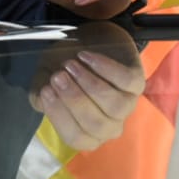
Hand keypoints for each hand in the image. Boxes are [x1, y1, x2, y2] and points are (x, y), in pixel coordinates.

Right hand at [29, 26, 143, 151]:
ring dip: (90, 84)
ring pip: (115, 106)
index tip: (46, 90)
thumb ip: (40, 94)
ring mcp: (127, 105)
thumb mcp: (45, 81)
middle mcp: (111, 125)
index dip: (60, 115)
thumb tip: (41, 100)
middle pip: (97, 125)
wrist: (87, 41)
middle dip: (75, 100)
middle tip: (57, 76)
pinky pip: (127, 81)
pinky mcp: (138, 82)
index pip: (75, 137)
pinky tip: (86, 56)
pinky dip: (105, 68)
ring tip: (70, 65)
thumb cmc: (64, 68)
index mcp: (88, 133)